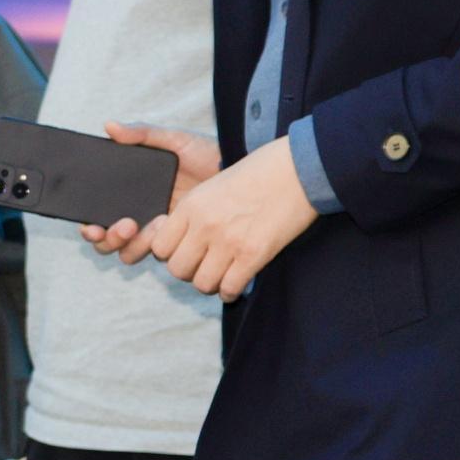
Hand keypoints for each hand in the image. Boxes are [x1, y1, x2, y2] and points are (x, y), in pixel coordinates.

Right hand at [82, 124, 220, 261]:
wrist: (238, 167)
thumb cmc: (206, 153)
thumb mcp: (173, 140)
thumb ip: (142, 133)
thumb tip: (109, 125)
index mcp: (130, 195)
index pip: (98, 217)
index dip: (89, 228)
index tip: (91, 226)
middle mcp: (138, 216)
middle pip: (108, 242)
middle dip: (109, 239)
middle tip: (126, 225)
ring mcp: (158, 231)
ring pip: (129, 253)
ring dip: (131, 245)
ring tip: (152, 226)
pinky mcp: (179, 240)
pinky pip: (159, 254)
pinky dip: (156, 245)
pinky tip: (168, 226)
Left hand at [141, 138, 317, 299]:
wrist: (300, 167)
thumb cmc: (260, 173)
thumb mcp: (214, 185)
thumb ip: (195, 212)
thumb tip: (185, 241)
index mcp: (191, 205)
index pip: (159, 248)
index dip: (171, 255)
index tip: (187, 251)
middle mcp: (204, 224)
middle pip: (177, 270)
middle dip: (190, 272)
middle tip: (205, 266)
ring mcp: (228, 240)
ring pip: (201, 284)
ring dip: (211, 284)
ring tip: (222, 276)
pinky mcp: (254, 254)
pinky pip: (230, 288)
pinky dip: (231, 291)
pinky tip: (237, 284)